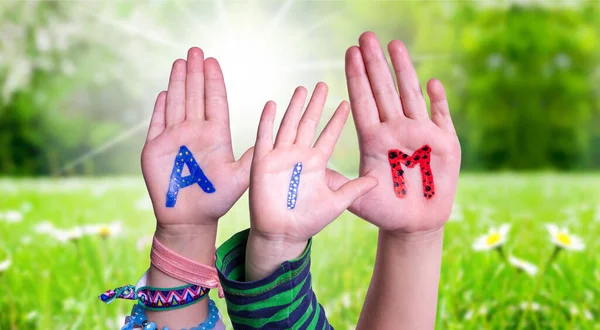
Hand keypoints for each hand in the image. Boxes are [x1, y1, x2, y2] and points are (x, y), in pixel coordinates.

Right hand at [141, 47, 252, 235]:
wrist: (190, 219)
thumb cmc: (216, 200)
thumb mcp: (240, 178)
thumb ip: (251, 158)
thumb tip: (268, 139)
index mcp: (215, 134)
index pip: (214, 101)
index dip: (213, 81)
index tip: (212, 61)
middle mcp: (195, 131)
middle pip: (195, 95)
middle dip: (195, 73)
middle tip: (196, 49)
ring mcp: (174, 138)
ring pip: (176, 103)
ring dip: (178, 82)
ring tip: (180, 61)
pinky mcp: (154, 148)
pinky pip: (157, 122)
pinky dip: (160, 107)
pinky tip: (164, 91)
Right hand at [249, 83, 377, 244]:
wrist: (283, 234)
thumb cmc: (309, 221)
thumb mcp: (337, 203)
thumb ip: (355, 189)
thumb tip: (378, 181)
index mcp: (317, 162)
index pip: (329, 135)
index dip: (337, 119)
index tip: (347, 102)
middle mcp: (299, 155)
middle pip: (309, 123)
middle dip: (316, 104)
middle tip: (324, 83)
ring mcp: (281, 156)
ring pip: (289, 125)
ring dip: (295, 107)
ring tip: (302, 88)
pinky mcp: (263, 162)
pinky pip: (265, 137)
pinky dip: (267, 121)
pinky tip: (272, 104)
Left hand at [338, 32, 460, 233]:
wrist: (413, 224)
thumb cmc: (383, 211)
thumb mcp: (357, 199)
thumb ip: (341, 184)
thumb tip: (317, 170)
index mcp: (373, 139)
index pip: (362, 101)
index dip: (356, 77)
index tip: (349, 52)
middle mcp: (395, 130)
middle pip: (384, 91)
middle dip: (376, 64)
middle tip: (367, 36)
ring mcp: (420, 134)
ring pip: (410, 96)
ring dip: (404, 71)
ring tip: (395, 45)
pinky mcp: (444, 144)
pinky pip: (441, 117)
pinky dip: (438, 101)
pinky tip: (432, 82)